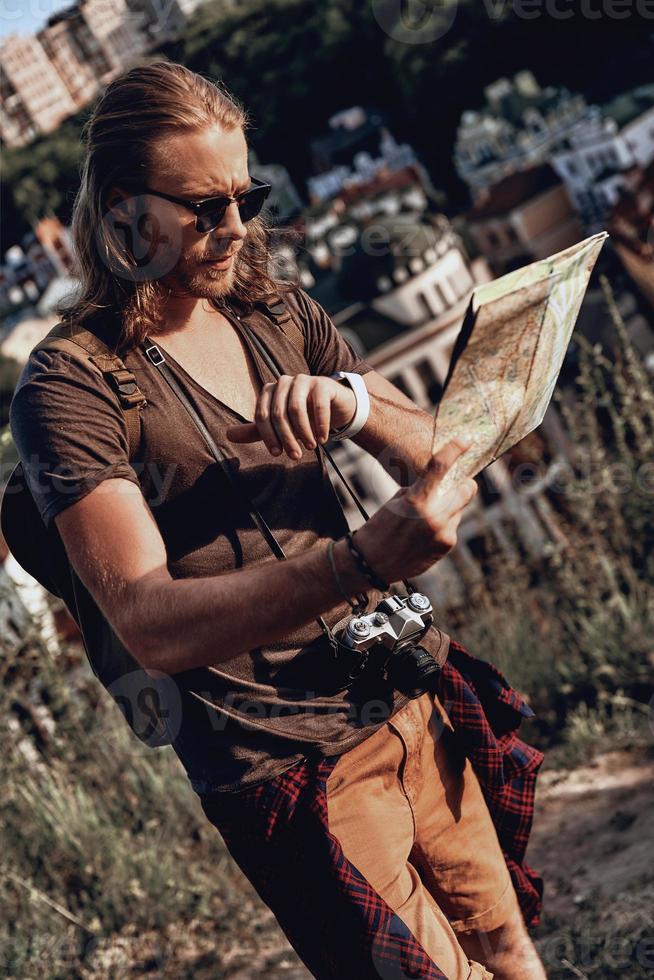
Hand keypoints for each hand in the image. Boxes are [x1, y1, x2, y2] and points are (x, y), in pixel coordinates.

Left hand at [225, 374, 356, 459]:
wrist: (334, 407)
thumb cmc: (303, 418)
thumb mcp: (279, 426)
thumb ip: (256, 430)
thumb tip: (228, 435)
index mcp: (269, 390)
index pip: (262, 415)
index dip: (268, 436)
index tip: (277, 454)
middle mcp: (283, 382)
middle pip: (278, 413)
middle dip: (286, 438)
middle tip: (296, 455)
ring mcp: (303, 380)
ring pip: (296, 409)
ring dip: (303, 432)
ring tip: (310, 447)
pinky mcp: (322, 384)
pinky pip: (318, 405)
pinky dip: (320, 425)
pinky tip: (323, 438)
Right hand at [352, 439, 477, 582]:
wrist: (372, 563)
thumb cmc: (380, 527)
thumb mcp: (396, 501)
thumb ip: (421, 490)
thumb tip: (445, 482)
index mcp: (416, 501)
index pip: (440, 467)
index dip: (455, 450)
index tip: (466, 440)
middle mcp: (434, 517)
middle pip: (467, 489)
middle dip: (462, 484)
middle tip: (452, 484)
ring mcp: (444, 533)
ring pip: (459, 508)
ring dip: (449, 506)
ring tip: (424, 518)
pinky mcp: (447, 545)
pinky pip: (453, 525)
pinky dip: (443, 523)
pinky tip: (424, 532)